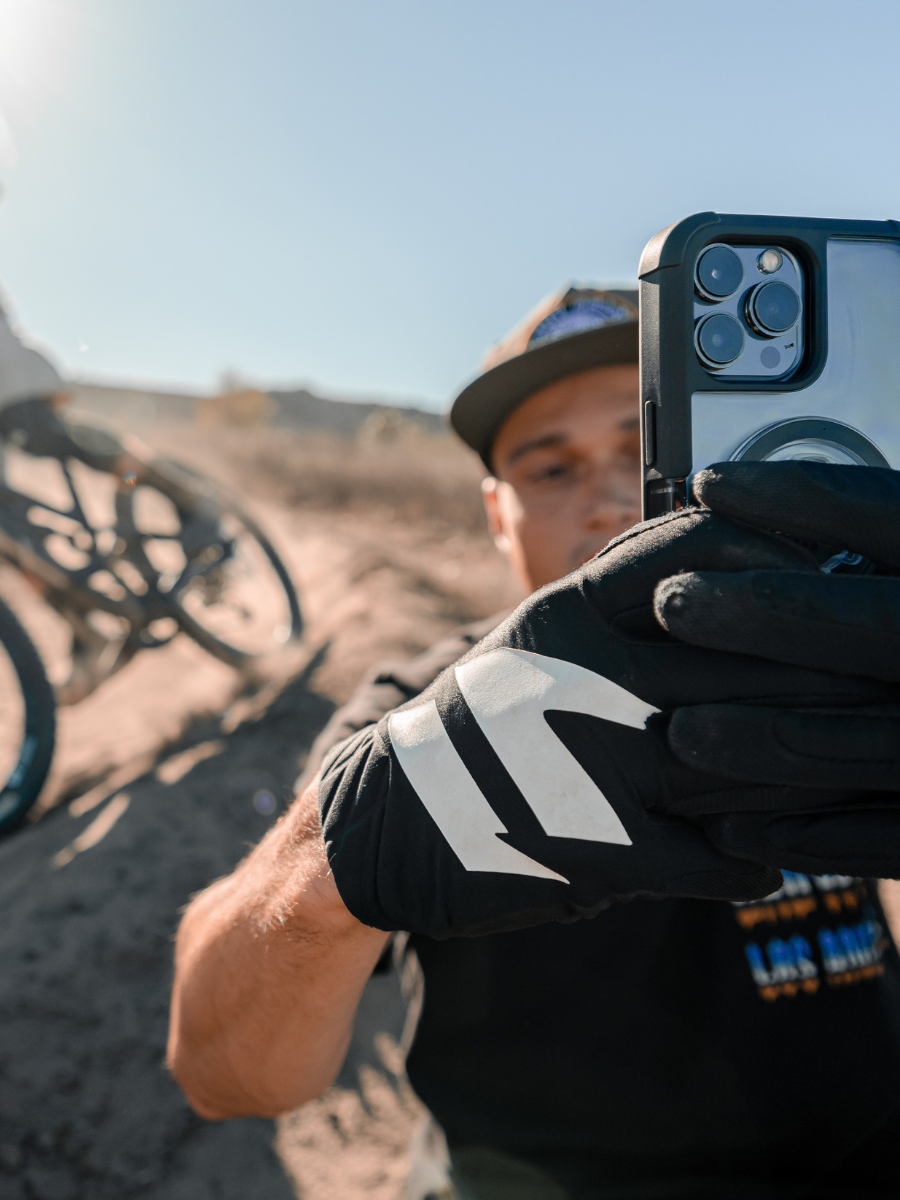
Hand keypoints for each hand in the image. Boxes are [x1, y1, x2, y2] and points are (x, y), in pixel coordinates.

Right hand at [318, 502, 887, 937]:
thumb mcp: (538, 635)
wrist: (390, 815)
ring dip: (820, 767)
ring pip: (750, 755)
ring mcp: (600, 764)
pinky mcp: (603, 851)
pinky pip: (718, 856)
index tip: (835, 566)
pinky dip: (761, 856)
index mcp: (572, 615)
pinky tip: (782, 852)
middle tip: (888, 669)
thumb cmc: (482, 720)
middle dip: (830, 666)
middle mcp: (590, 675)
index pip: (694, 555)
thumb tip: (715, 551)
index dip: (778, 558)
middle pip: (747, 654)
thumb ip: (619, 598)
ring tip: (868, 766)